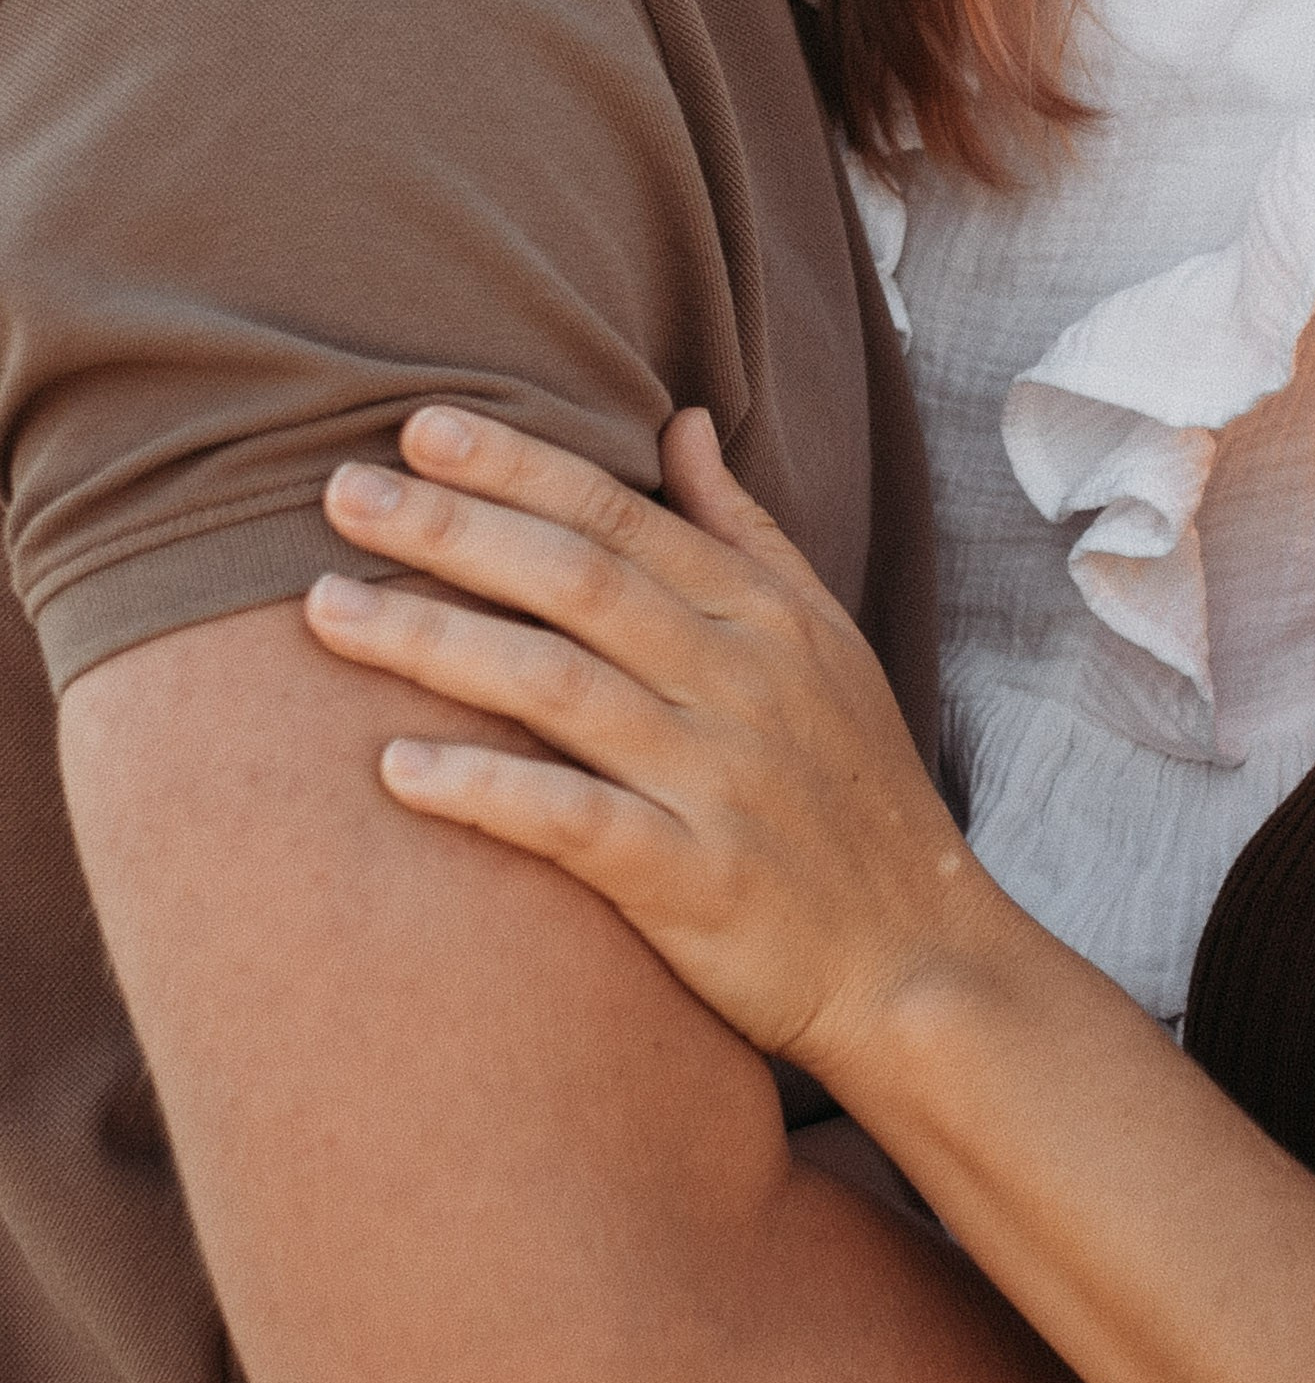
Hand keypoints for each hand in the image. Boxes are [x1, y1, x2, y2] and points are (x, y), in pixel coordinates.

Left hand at [304, 405, 1013, 1072]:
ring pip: (561, 688)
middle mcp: (744, 685)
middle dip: (453, 530)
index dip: (519, 468)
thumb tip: (684, 423)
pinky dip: (487, 791)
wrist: (921, 959)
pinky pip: (576, 823)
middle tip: (338, 493)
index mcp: (768, 619)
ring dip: (436, 642)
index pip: (625, 518)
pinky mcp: (696, 882)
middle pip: (579, 582)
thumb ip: (745, 533)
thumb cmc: (854, 795)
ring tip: (325, 610)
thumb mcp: (826, 643)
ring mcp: (721, 783)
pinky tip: (395, 771)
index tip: (418, 426)